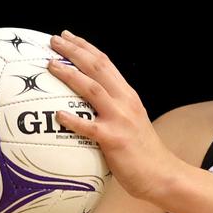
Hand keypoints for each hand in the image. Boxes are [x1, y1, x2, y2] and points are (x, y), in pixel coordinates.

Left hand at [47, 30, 178, 202]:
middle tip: (54, 40)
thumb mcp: (132, 120)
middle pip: (97, 67)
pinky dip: (72, 119)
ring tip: (51, 65)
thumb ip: (114, 108)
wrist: (162, 174)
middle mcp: (125, 101)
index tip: (68, 37)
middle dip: (75, 51)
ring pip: (92, 89)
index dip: (86, 47)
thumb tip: (88, 104)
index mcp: (128, 96)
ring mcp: (120, 119)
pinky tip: (58, 114)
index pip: (106, 63)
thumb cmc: (143, 152)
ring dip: (70, 74)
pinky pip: (89, 127)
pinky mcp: (114, 140)